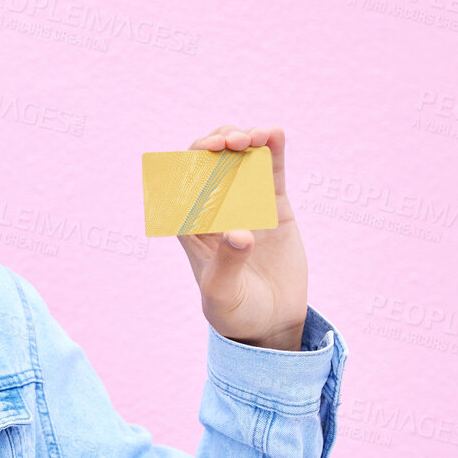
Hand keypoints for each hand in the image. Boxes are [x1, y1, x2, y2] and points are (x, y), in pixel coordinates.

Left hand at [177, 126, 308, 350]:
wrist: (270, 323)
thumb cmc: (234, 312)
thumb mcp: (222, 294)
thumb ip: (227, 263)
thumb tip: (239, 233)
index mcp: (192, 225)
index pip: (182, 184)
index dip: (191, 161)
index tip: (207, 154)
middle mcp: (216, 208)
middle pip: (208, 162)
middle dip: (216, 143)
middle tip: (232, 143)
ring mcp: (246, 203)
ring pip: (239, 159)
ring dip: (243, 140)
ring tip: (254, 137)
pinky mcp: (274, 206)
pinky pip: (271, 171)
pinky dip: (272, 150)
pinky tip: (274, 134)